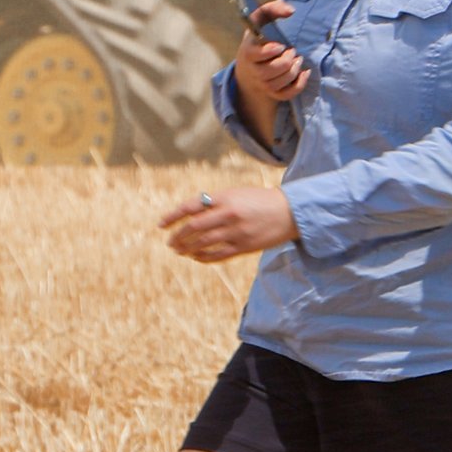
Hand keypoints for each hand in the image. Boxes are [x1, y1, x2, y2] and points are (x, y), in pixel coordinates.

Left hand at [163, 184, 297, 262]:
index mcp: (226, 197)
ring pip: (203, 243)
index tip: (161, 224)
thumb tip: (192, 213)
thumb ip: (216, 202)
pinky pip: (217, 255)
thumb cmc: (260, 200)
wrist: (290, 212)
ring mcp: (236, 232)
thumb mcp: (237, 194)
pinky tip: (196, 257)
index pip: (192, 206)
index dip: (173, 216)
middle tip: (170, 242)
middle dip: (178, 236)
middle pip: (194, 227)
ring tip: (179, 251)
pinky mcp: (244, 247)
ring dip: (187, 248)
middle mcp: (229, 214)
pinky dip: (203, 257)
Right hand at [231, 0, 311, 151]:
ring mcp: (262, 84)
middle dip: (287, 60)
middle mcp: (253, 71)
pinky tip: (305, 73)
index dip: (271, 51)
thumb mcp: (261, 20)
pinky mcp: (273, 93)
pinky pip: (287, 94)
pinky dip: (299, 84)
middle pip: (273, 70)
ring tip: (297, 60)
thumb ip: (273, 8)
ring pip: (281, 82)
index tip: (280, 45)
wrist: (249, 66)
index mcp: (247, 52)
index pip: (257, 55)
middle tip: (292, 51)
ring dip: (294, 69)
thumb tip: (291, 10)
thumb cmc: (258, 38)